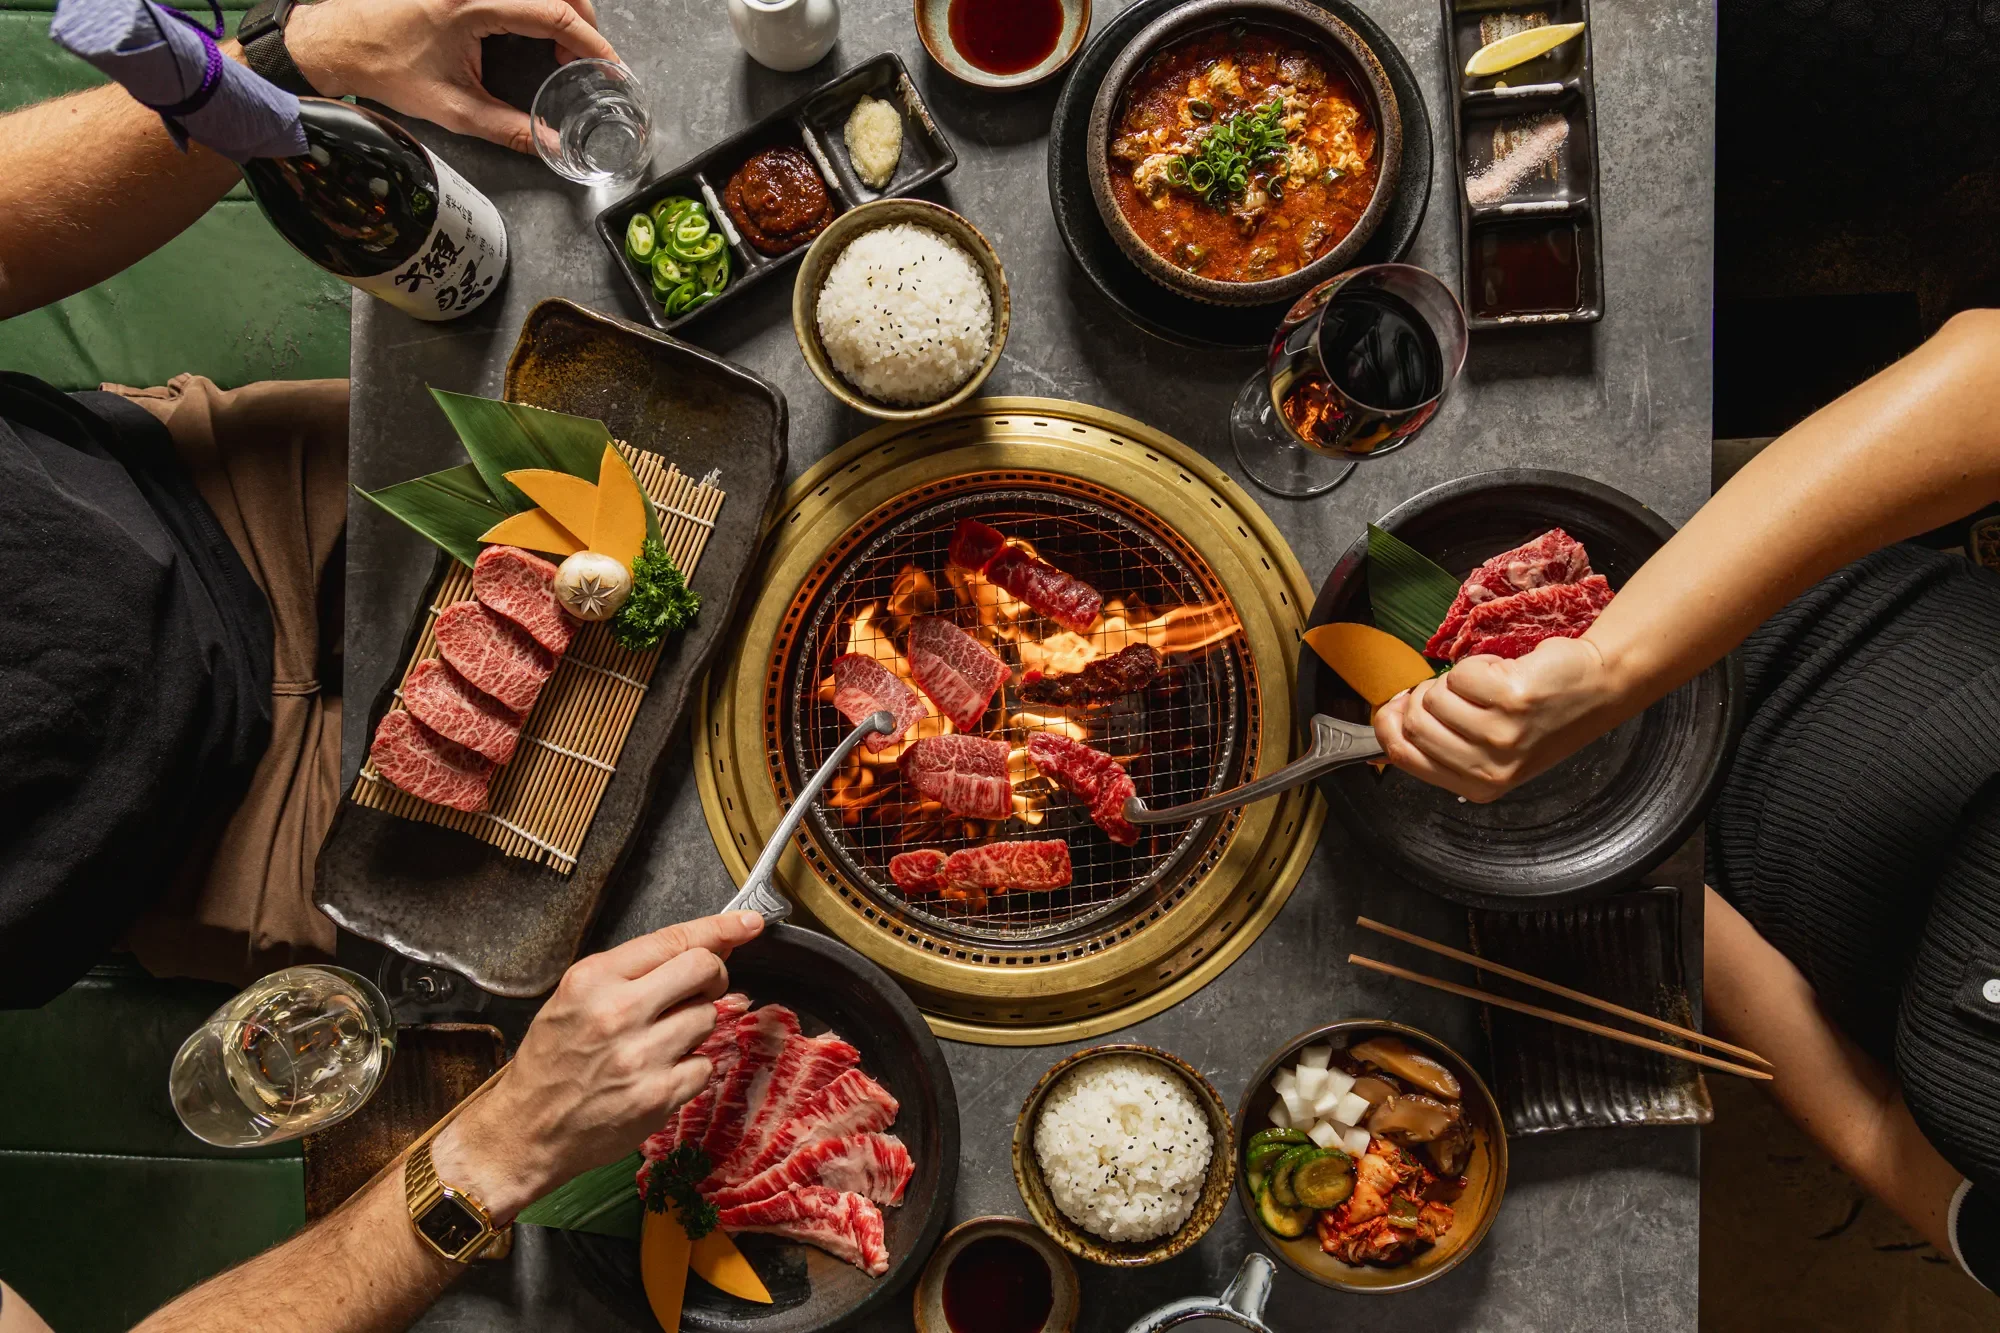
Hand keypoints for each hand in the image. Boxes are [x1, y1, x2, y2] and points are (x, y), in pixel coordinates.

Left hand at [286, 0, 617, 154]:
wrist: (339, 42)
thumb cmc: (386, 67)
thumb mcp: (455, 108)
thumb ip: (511, 129)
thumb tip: (551, 146)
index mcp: (475, 4)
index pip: (554, 13)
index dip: (592, 41)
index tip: (610, 66)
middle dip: (583, 20)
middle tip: (589, 60)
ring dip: (562, 8)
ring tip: (566, 47)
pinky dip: (537, 4)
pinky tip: (537, 29)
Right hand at [429, 910, 763, 1223]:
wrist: (528, 1129)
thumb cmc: (554, 1059)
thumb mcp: (577, 996)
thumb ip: (637, 969)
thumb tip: (709, 945)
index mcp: (594, 979)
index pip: (674, 939)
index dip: (720, 928)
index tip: (749, 924)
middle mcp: (618, 1013)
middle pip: (704, 970)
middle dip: (712, 976)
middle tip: (699, 990)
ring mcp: (640, 1057)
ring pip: (708, 1018)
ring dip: (695, 1026)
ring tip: (659, 1041)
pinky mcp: (657, 1097)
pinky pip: (704, 1065)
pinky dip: (691, 1067)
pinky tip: (660, 1073)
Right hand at [1372, 635, 1622, 801]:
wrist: (1595, 688)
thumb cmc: (1544, 716)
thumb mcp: (1490, 748)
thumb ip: (1441, 744)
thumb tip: (1387, 720)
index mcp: (1477, 785)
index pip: (1403, 755)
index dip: (1391, 722)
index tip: (1400, 704)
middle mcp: (1488, 767)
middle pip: (1414, 723)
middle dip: (1427, 696)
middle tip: (1460, 692)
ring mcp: (1500, 735)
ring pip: (1436, 696)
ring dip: (1457, 679)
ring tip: (1491, 686)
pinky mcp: (1511, 701)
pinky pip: (1461, 674)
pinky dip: (1479, 664)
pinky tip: (1506, 673)